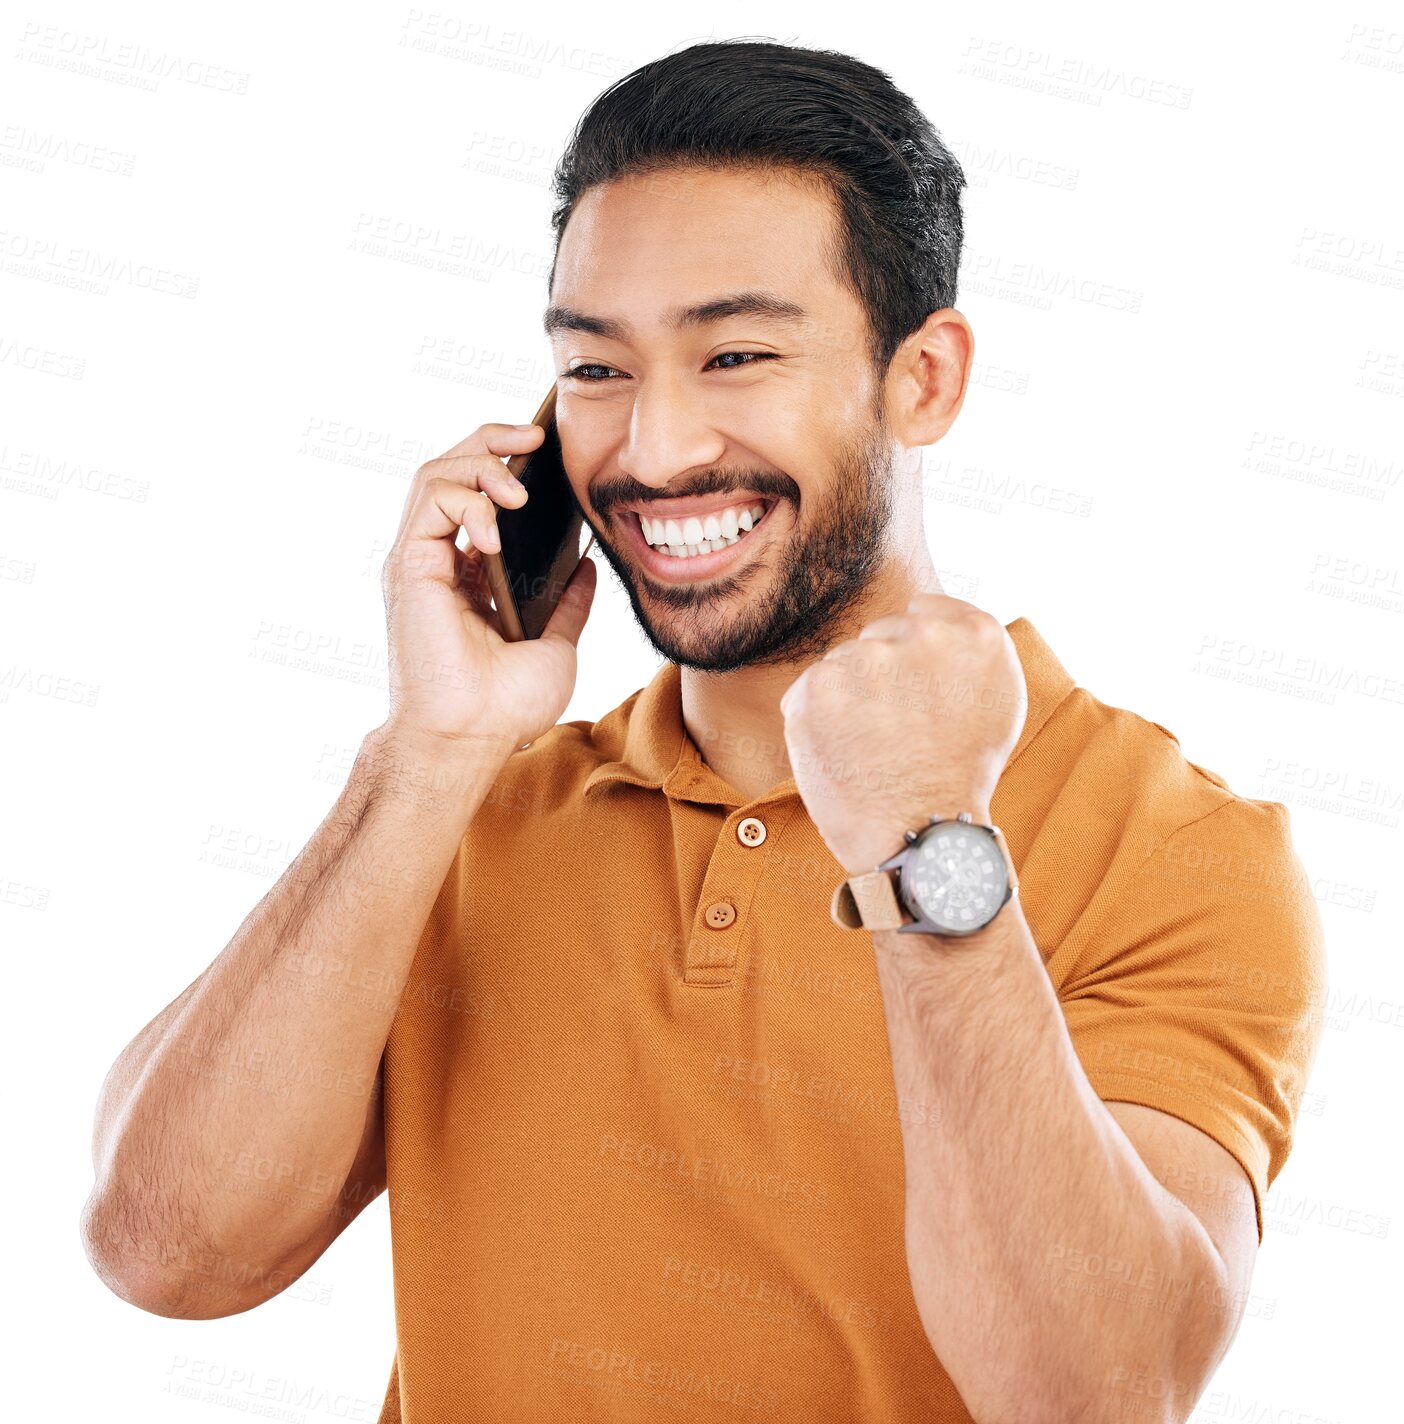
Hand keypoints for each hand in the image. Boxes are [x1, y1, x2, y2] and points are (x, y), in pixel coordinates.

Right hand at [380, 421, 596, 755]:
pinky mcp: (408, 565)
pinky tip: (495, 529)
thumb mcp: (557, 645)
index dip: (512, 462)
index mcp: (473, 575)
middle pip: (456, 470)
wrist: (471, 739)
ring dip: (481, 462)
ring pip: (437, 473)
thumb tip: (587, 562)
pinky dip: (467, 501)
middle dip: (494, 440)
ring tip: (519, 486)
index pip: (484, 495)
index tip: (549, 450)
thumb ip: (568, 603)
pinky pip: (431, 501)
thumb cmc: (505, 707)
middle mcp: (442, 560)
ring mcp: (422, 560)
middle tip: (536, 435)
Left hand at [778, 595, 1025, 873]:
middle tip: (900, 730)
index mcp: (976, 634)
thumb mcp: (996, 699)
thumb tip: (927, 616)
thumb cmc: (959, 773)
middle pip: (880, 636)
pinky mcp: (819, 687)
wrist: (923, 835)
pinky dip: (817, 720)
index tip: (921, 696)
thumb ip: (964, 647)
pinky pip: (809, 690)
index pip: (923, 613)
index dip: (916, 658)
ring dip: (849, 697)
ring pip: (843, 663)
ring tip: (875, 746)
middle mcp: (922, 635)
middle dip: (883, 676)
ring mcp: (868, 658)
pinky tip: (846, 751)